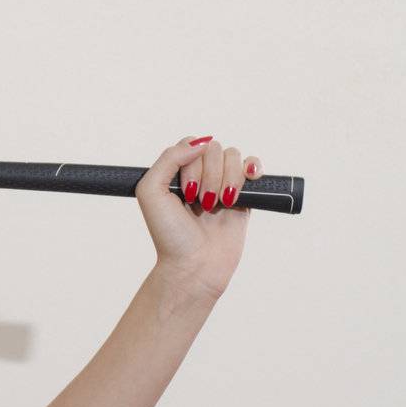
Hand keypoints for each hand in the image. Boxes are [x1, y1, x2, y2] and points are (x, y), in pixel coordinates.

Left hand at [135, 134, 261, 300]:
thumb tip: (201, 141)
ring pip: (234, 157)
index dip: (192, 163)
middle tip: (202, 203)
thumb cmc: (169, 233)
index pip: (192, 144)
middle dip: (209, 175)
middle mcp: (200, 175)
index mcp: (176, 172)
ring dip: (228, 179)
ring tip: (219, 204)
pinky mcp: (245, 198)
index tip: (186, 191)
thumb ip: (169, 158)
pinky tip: (249, 180)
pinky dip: (253, 168)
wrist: (194, 265)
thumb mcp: (151, 191)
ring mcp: (223, 185)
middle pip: (215, 149)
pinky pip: (253, 168)